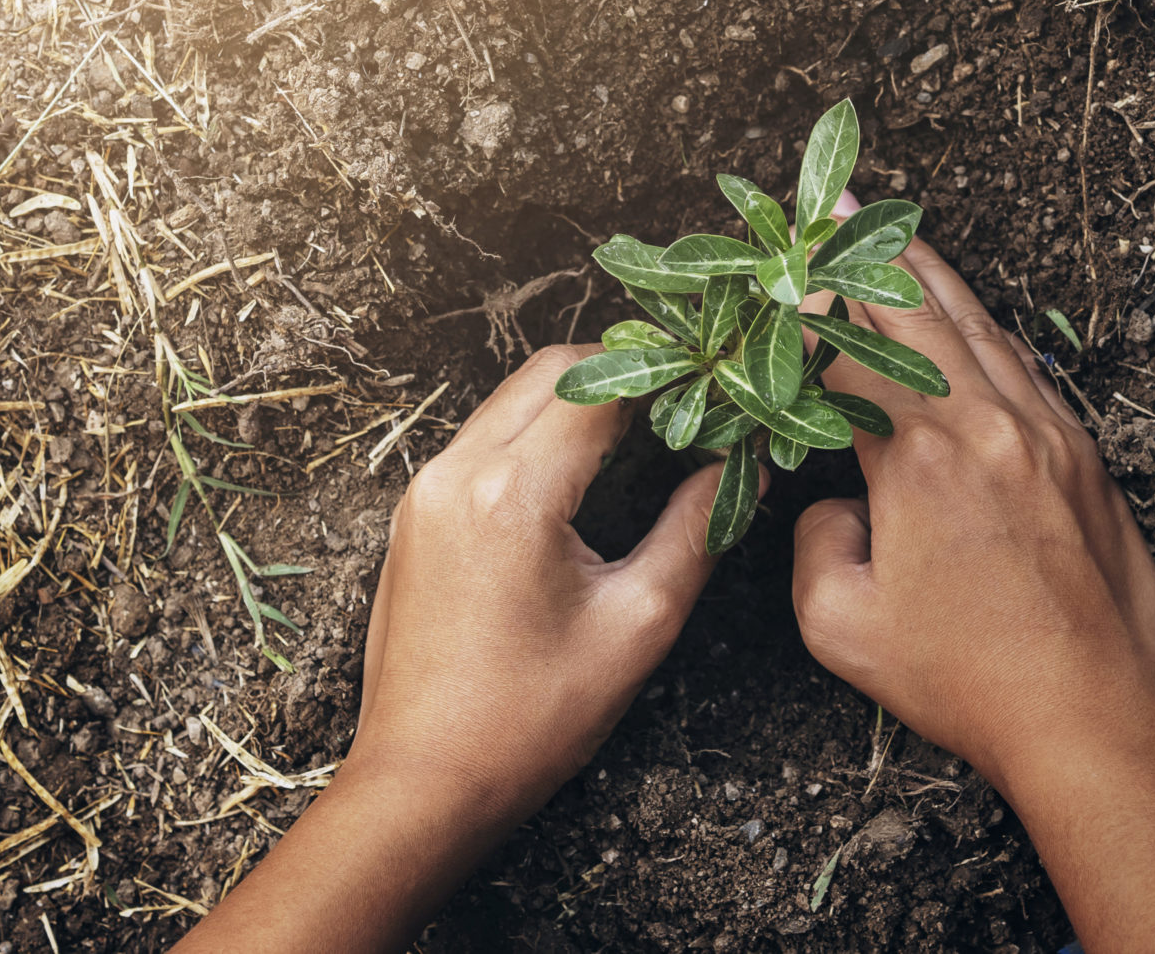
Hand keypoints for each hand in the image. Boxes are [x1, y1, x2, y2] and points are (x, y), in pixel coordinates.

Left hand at [352, 342, 725, 800]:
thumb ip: (696, 532)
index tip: (716, 389)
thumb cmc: (531, 720)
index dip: (667, 375)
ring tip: (645, 434)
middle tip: (686, 404)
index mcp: (513, 493)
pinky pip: (482, 440)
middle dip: (624, 372)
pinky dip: (536, 434)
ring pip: (511, 400)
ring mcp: (424, 491)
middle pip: (550, 371)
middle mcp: (456, 472)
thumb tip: (741, 472)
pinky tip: (583, 474)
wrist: (422, 783)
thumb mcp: (637, 624)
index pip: (599, 384)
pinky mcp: (413, 516)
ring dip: (578, 401)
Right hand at [789, 240, 1154, 783]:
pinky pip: (1028, 370)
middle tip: (835, 208)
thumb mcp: (842, 626)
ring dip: (933, 279)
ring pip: (982, 329)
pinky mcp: (1087, 461)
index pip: (850, 352)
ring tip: (896, 236)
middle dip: (871, 254)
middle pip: (921, 311)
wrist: (1091, 716)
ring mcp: (1050, 435)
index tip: (779, 270)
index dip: (808, 308)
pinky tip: (970, 323)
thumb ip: (814, 544)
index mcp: (921, 457)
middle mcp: (992, 424)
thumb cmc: (967, 680)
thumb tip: (831, 505)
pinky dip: (987, 334)